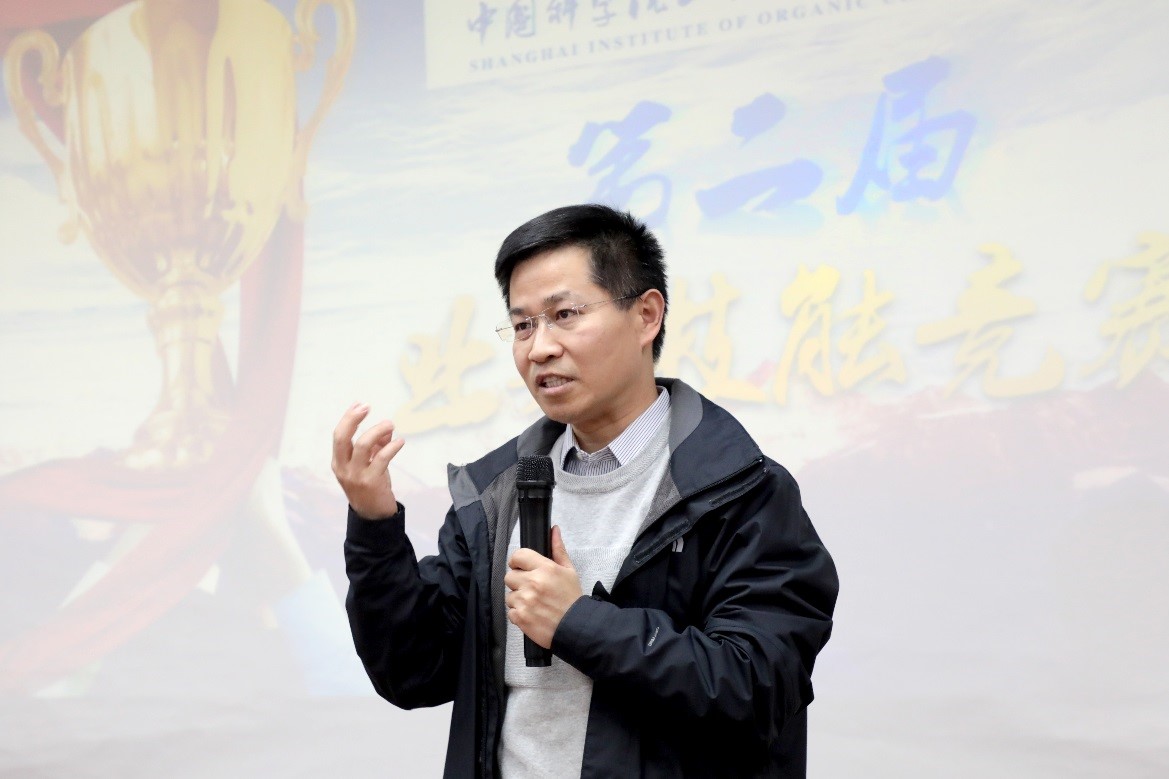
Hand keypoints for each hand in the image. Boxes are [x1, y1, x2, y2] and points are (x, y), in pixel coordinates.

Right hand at [331, 402, 404, 519]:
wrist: (373, 517)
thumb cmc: (370, 488)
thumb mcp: (369, 465)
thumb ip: (376, 447)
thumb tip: (387, 431)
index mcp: (339, 462)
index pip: (338, 435)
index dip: (348, 418)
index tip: (359, 405)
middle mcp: (343, 468)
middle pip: (342, 437)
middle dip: (353, 419)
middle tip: (366, 407)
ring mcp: (356, 475)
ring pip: (362, 445)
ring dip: (377, 431)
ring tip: (390, 424)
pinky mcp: (371, 482)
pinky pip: (381, 459)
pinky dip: (392, 447)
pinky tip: (400, 442)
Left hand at [504, 525, 581, 648]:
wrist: (576, 627)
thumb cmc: (572, 599)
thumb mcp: (569, 571)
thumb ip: (558, 550)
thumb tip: (554, 530)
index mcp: (545, 569)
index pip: (518, 556)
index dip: (518, 562)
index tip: (523, 568)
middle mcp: (533, 583)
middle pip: (509, 576)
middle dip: (518, 582)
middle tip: (531, 589)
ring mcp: (525, 601)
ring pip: (509, 595)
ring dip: (518, 599)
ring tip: (534, 604)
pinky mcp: (520, 617)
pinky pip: (510, 612)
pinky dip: (519, 614)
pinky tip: (532, 614)